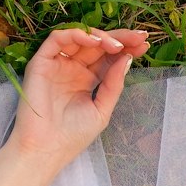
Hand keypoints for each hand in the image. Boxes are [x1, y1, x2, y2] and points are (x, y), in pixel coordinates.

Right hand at [7, 27, 149, 170]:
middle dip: (120, 39)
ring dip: (101, 36)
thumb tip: (127, 59)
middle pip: (97, 45)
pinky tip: (95, 42)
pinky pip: (58, 39)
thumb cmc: (72, 136)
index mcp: (87, 80)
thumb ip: (114, 85)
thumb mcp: (101, 110)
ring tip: (118, 45)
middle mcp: (73, 68)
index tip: (144, 45)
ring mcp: (58, 63)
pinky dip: (77, 35)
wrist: (46, 150)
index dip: (125, 49)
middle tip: (139, 38)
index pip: (107, 58)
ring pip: (80, 38)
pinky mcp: (42, 61)